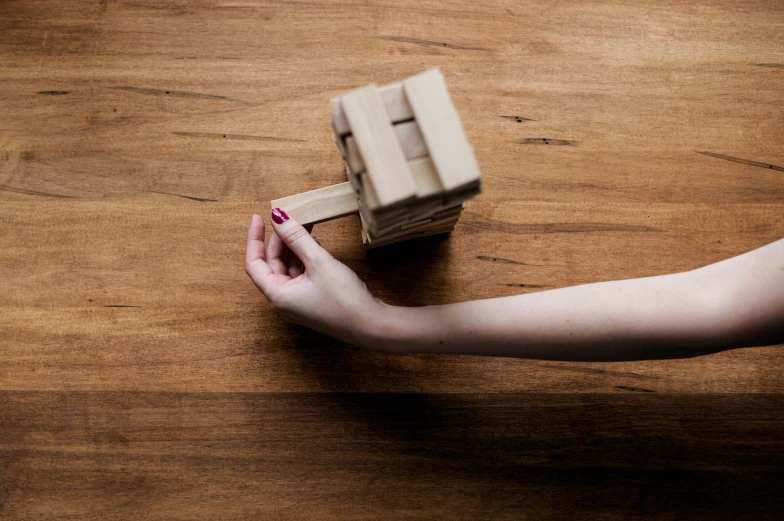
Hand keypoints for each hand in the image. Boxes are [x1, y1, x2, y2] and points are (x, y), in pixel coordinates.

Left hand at [245, 209, 386, 343]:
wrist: (371, 325)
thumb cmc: (345, 300)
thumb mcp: (319, 262)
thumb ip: (297, 238)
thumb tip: (278, 217)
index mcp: (277, 295)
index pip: (254, 263)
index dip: (254, 238)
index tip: (259, 217)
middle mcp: (283, 301)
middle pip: (272, 264)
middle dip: (280, 240)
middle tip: (291, 219)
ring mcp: (298, 302)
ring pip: (287, 268)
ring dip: (294, 247)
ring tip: (305, 227)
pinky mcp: (312, 301)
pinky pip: (301, 275)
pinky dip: (304, 258)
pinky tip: (315, 245)